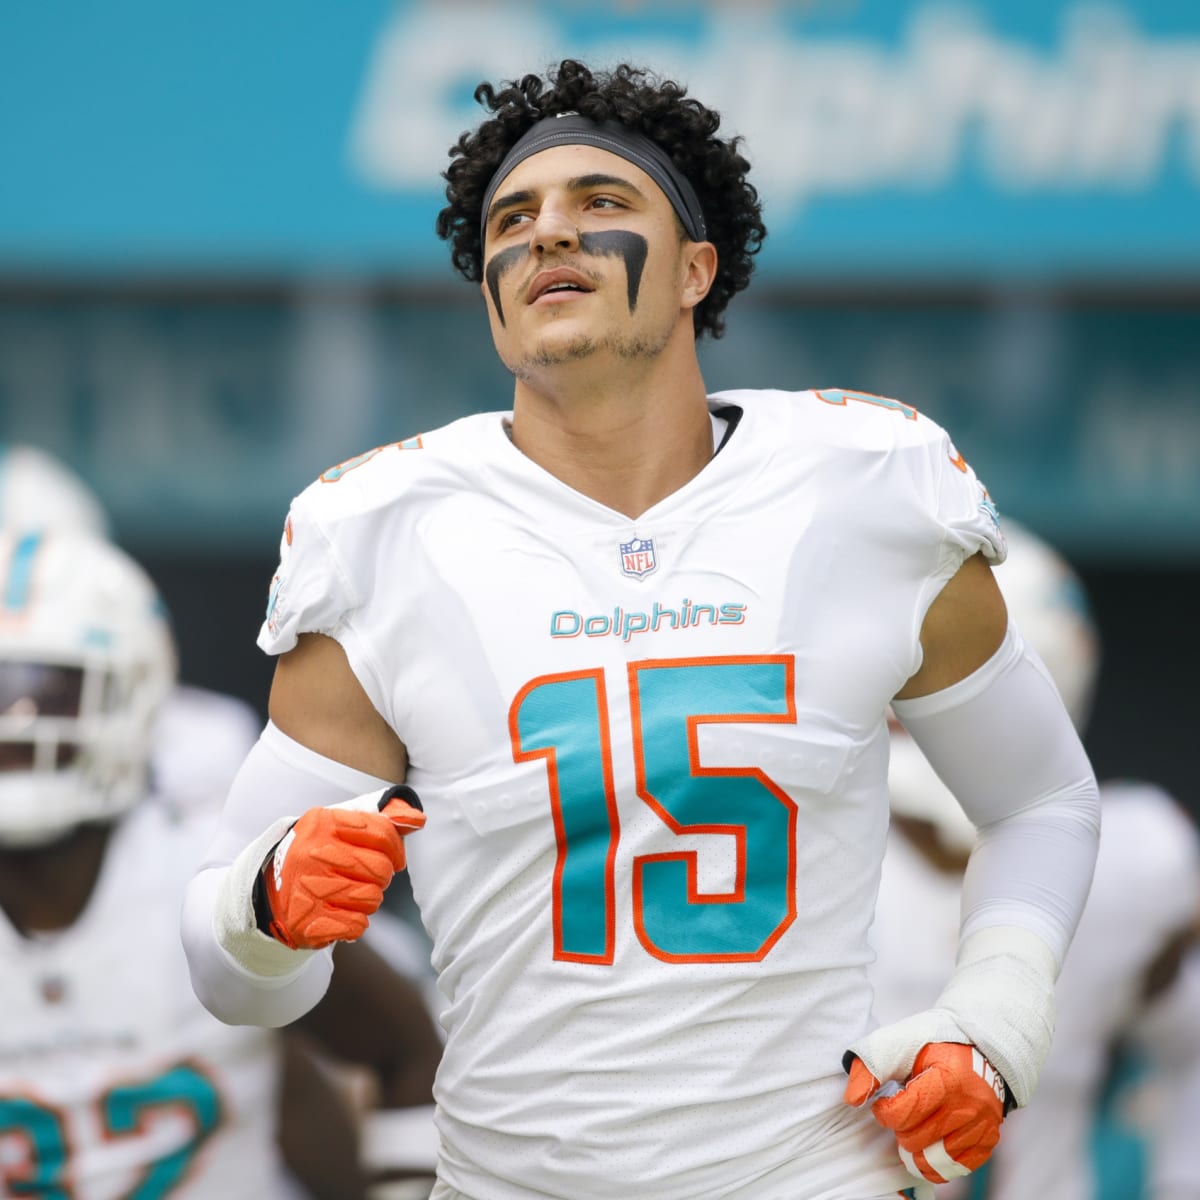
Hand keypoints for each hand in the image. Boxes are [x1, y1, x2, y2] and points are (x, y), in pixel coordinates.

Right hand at [261, 786, 425, 949]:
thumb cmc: (319, 854)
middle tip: (365, 878)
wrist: (270, 890)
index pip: (383, 833)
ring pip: (372, 898)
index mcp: (323, 822)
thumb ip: (385, 819)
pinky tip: (341, 913)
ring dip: (369, 901)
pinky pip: (357, 925)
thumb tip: (418, 819)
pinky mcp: (306, 920)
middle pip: (381, 869)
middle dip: (381, 877)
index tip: (394, 859)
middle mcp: (312, 852)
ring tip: (350, 895)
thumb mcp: (344, 827)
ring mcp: (307, 886)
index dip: (396, 850)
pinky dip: (356, 922)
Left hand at [843, 1042, 1006, 1184]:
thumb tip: (852, 1099)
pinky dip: (937, 1164)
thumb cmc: (934, 1043)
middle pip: (916, 1139)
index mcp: (947, 1078)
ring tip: (913, 1130)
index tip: (883, 1103)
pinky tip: (928, 1147)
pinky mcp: (989, 1140)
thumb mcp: (900, 1042)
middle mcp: (968, 1106)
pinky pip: (958, 1169)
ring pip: (935, 1159)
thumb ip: (871, 1066)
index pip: (904, 1114)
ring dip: (916, 1148)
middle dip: (899, 1129)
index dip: (884, 1112)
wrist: (980, 1046)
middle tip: (901, 1114)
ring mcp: (982, 1126)